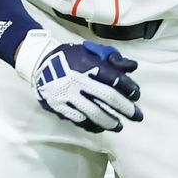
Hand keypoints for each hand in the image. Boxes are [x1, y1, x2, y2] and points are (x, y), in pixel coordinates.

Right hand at [15, 30, 142, 132]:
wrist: (40, 63)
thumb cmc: (71, 56)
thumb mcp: (91, 50)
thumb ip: (112, 57)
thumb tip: (132, 67)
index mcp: (88, 64)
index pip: (113, 78)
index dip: (128, 88)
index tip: (136, 95)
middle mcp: (78, 80)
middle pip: (107, 97)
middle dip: (125, 108)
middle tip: (137, 116)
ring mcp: (67, 95)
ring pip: (93, 112)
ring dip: (109, 121)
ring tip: (119, 126)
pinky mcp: (59, 106)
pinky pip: (78, 119)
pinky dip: (91, 125)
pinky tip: (100, 127)